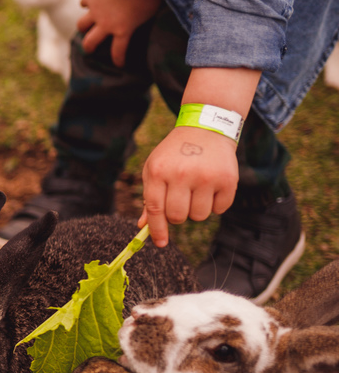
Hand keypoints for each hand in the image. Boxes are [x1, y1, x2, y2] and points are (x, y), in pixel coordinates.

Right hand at [76, 0, 161, 66]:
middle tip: (90, 49)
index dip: (118, 60)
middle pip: (90, 42)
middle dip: (89, 48)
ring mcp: (96, 11)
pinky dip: (87, 3)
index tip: (119, 64)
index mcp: (123, 30)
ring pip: (81, 25)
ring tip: (85, 26)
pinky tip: (90, 1)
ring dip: (83, 27)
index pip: (117, 52)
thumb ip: (147, 16)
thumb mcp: (154, 8)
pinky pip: (84, 3)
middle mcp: (106, 24)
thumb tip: (153, 17)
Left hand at [137, 66, 260, 246]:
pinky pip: (220, 209)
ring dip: (196, 210)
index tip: (160, 244)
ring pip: (199, 216)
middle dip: (178, 216)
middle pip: (178, 217)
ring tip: (196, 191)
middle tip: (181, 201)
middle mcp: (182, 174)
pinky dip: (215, 204)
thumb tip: (143, 226)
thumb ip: (149, 197)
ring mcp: (206, 177)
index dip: (157, 229)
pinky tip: (212, 187)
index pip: (155, 209)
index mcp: (159, 171)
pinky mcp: (228, 180)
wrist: (206, 129)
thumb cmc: (175, 153)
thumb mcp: (155, 168)